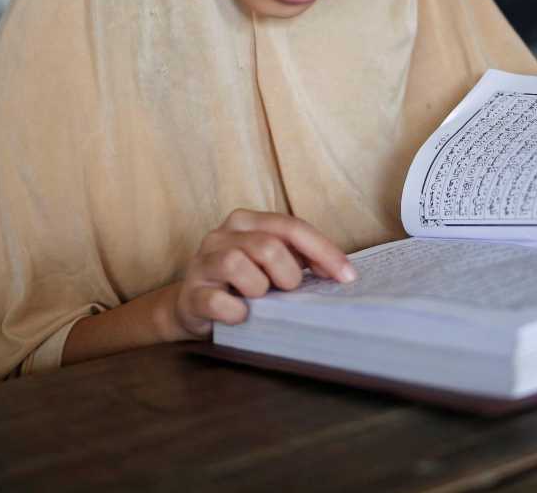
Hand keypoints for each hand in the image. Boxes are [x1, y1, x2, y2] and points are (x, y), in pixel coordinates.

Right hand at [164, 209, 355, 340]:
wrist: (194, 308)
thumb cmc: (242, 284)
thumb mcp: (271, 264)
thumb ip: (300, 259)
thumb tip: (341, 271)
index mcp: (246, 221)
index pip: (291, 227)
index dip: (323, 251)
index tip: (347, 276)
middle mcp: (221, 235)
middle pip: (267, 246)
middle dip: (287, 275)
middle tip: (287, 291)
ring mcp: (202, 263)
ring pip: (237, 264)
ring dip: (259, 289)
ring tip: (259, 300)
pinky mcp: (189, 295)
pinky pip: (218, 302)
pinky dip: (236, 313)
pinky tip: (241, 316)